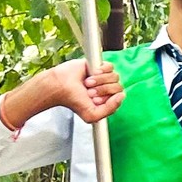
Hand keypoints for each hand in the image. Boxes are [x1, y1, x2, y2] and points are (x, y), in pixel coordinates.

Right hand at [2, 58, 123, 131]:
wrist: (60, 86)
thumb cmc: (73, 101)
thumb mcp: (92, 115)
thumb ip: (110, 110)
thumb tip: (121, 96)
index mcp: (108, 100)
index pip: (119, 98)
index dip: (108, 99)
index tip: (94, 100)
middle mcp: (107, 89)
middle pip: (118, 87)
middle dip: (102, 90)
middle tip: (89, 92)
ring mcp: (104, 77)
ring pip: (115, 76)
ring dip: (99, 81)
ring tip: (87, 84)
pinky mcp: (99, 66)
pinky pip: (110, 66)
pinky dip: (101, 71)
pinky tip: (91, 74)